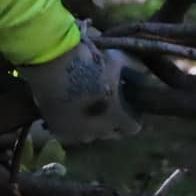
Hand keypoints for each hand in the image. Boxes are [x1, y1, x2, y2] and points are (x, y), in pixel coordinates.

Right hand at [22, 26, 141, 146]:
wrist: (51, 63)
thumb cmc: (88, 61)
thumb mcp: (117, 59)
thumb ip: (134, 69)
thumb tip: (145, 75)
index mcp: (116, 116)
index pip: (133, 128)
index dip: (133, 117)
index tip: (129, 107)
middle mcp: (97, 131)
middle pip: (112, 134)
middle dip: (113, 122)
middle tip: (108, 105)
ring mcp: (76, 133)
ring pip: (90, 135)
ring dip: (92, 125)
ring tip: (87, 107)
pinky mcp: (57, 129)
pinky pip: (71, 133)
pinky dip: (73, 124)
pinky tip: (70, 108)